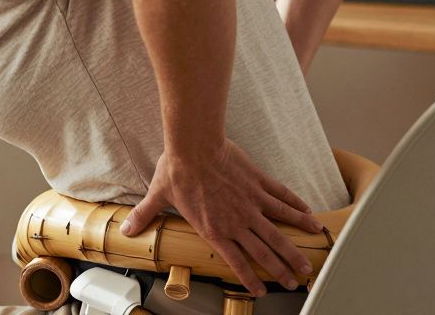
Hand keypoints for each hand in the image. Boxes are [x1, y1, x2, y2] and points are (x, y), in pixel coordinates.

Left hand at [119, 138, 323, 296]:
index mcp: (215, 229)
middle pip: (265, 251)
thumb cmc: (176, 170)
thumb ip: (145, 215)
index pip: (237, 261)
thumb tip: (125, 230)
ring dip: (295, 246)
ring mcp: (251, 202)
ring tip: (309, 260)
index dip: (251, 278)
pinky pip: (282, 198)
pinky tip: (310, 217)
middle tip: (296, 280)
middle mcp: (237, 221)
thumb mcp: (158, 195)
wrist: (194, 145)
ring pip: (279, 229)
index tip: (264, 290)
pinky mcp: (259, 183)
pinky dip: (297, 208)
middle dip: (281, 268)